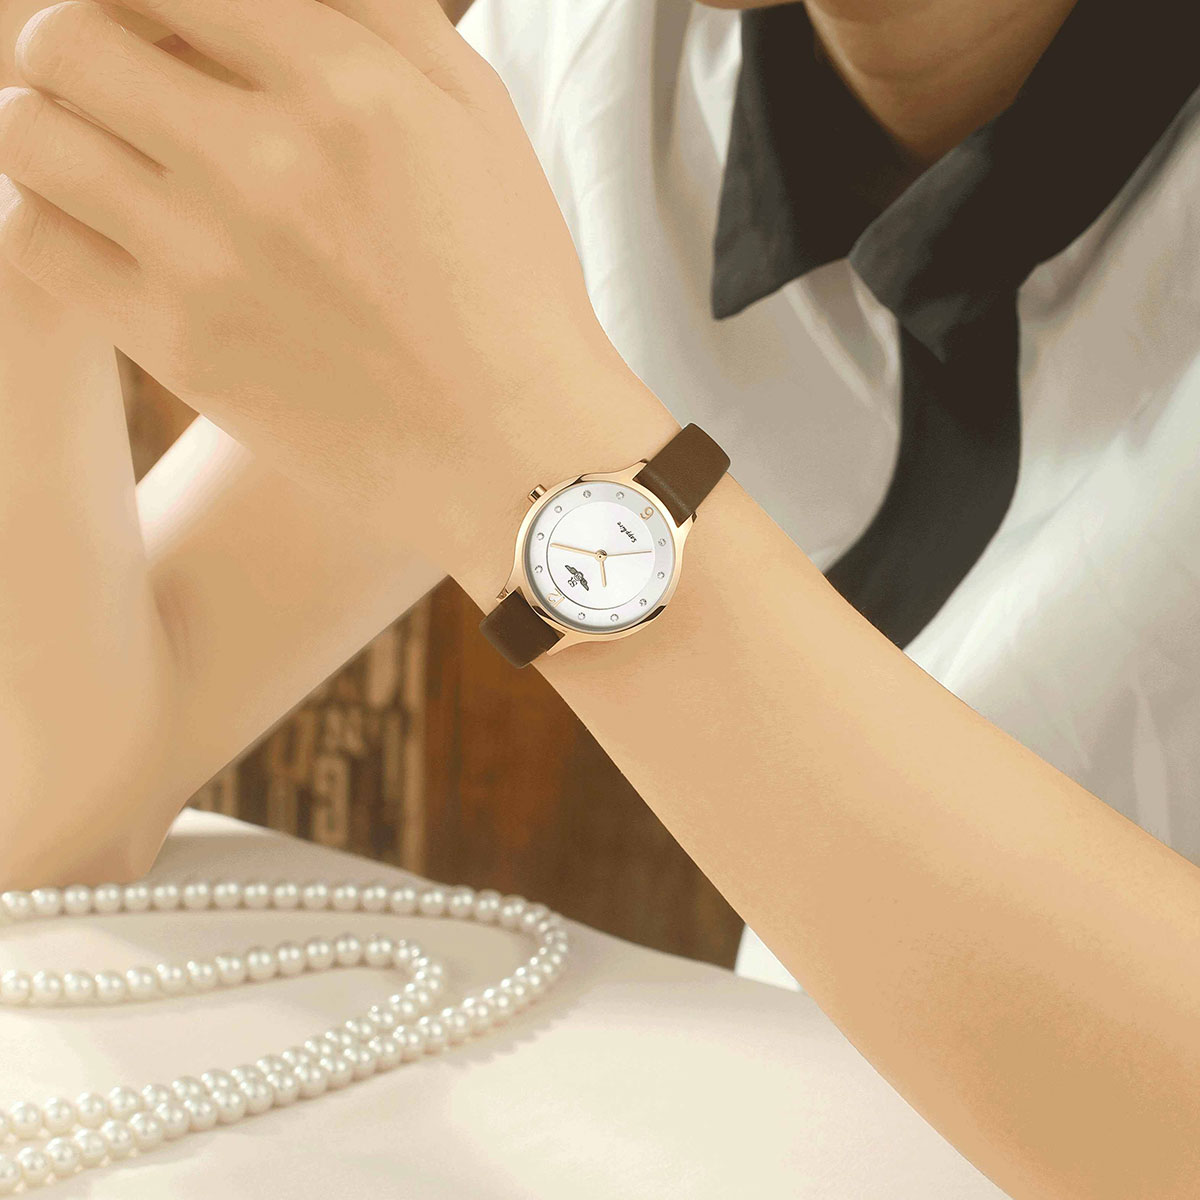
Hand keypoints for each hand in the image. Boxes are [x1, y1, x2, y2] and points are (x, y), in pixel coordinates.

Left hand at [0, 0, 646, 565]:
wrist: (511, 450)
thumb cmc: (509, 283)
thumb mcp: (477, 120)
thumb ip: (381, 11)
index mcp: (348, 88)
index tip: (168, 28)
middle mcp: (266, 161)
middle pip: (69, 34)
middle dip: (79, 40)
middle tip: (119, 78)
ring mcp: (211, 260)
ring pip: (26, 130)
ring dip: (45, 119)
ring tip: (96, 148)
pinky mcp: (180, 348)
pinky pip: (34, 244)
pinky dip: (44, 213)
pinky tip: (98, 226)